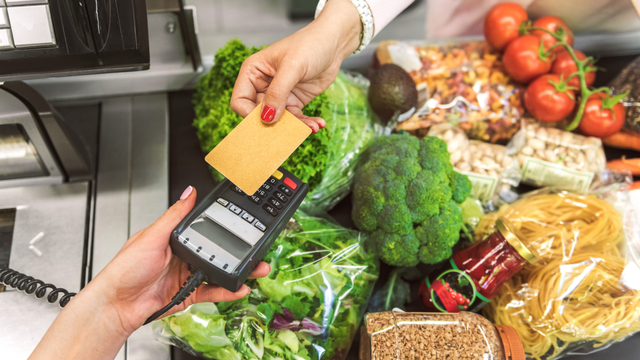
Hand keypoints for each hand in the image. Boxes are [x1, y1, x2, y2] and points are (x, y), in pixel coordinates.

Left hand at [92, 186, 270, 332]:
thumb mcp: (151, 236)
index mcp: (173, 238)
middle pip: (217, 251)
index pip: (204, 229)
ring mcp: (186, 276)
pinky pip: (213, 291)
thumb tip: (188, 192)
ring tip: (256, 269)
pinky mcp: (188, 294)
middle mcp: (182, 256)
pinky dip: (228, 291)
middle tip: (257, 249)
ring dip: (239, 271)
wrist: (116, 305)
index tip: (243, 223)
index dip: (223, 227)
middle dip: (238, 251)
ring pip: (219, 272)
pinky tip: (240, 287)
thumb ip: (174, 216)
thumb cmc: (124, 269)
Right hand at [230, 0, 360, 131]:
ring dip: (295, 127)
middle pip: (259, 114)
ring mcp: (279, 95)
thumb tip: (266, 118)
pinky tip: (318, 124)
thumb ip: (277, 93)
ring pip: (279, 120)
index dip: (249, 114)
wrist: (333, 43)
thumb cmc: (310, 44)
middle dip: (275, 125)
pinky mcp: (295, 101)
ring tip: (312, 127)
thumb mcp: (292, 67)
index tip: (267, 120)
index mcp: (253, 72)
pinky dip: (306, 124)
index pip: (240, 101)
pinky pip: (295, 119)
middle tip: (290, 132)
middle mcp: (263, 85)